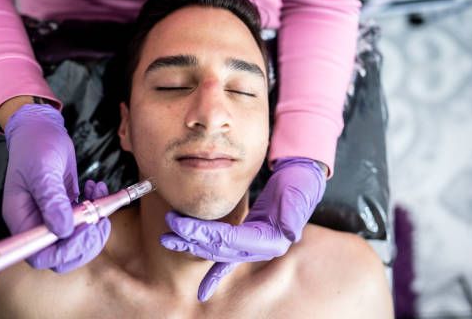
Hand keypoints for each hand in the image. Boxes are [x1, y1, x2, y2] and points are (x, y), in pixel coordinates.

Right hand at [3, 104, 110, 271]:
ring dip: (95, 224)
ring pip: (77, 240)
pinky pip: (85, 221)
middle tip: (100, 220)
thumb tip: (64, 230)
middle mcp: (35, 223)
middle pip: (61, 254)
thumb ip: (52, 200)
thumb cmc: (35, 145)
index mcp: (21, 219)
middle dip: (86, 241)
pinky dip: (97, 208)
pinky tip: (97, 187)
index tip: (84, 230)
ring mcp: (52, 216)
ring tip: (99, 197)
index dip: (64, 251)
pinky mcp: (66, 207)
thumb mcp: (43, 170)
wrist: (41, 129)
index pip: (39, 255)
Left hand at [160, 157, 325, 300]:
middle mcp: (260, 248)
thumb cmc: (300, 186)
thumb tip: (290, 233)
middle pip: (219, 248)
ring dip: (193, 246)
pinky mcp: (247, 239)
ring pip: (217, 251)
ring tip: (169, 240)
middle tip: (170, 228)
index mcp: (270, 240)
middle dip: (192, 239)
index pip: (230, 239)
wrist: (302, 180)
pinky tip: (203, 291)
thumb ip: (293, 214)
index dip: (204, 233)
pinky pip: (227, 258)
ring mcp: (252, 246)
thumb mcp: (298, 196)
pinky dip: (215, 274)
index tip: (182, 226)